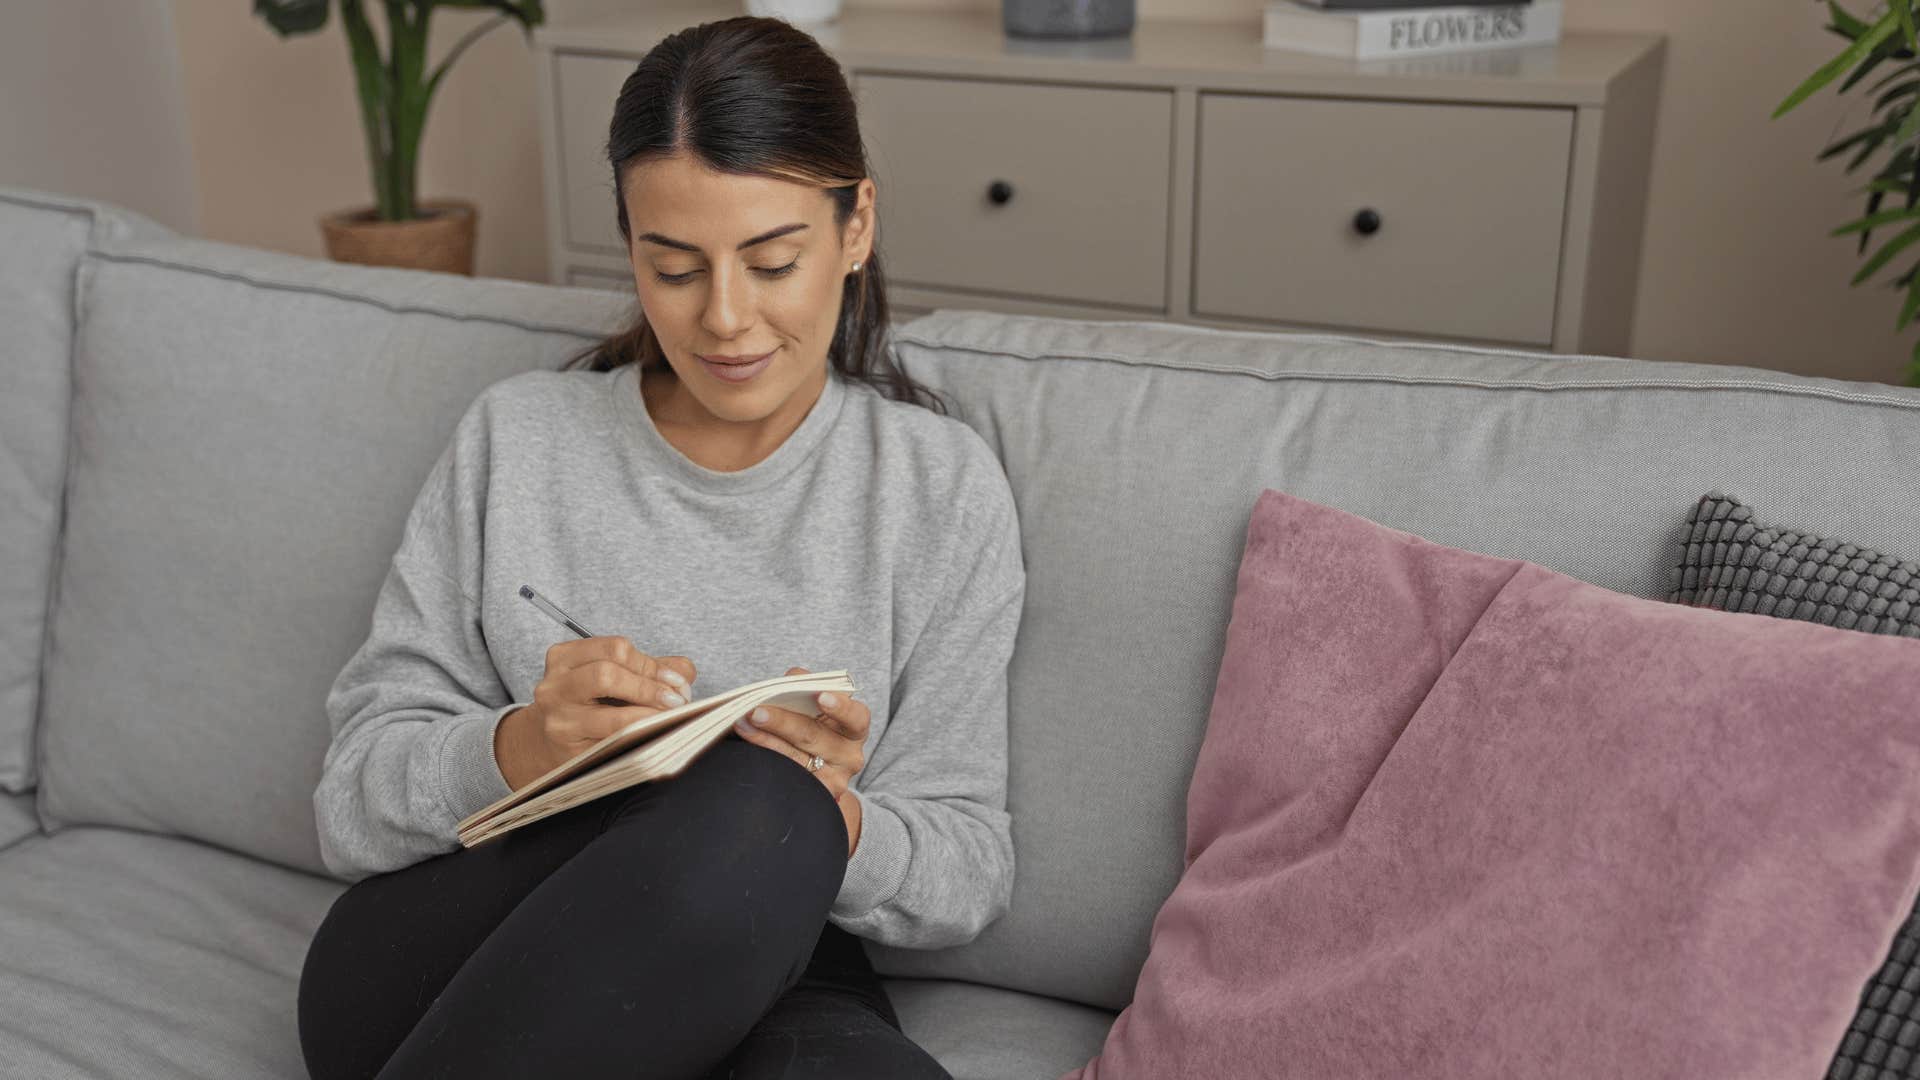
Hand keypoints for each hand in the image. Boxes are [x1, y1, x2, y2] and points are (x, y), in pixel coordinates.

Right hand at [493, 637, 697, 791]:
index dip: (651, 664)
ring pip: (610, 715)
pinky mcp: (567, 750)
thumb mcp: (613, 676)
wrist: (548, 741)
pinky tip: (654, 735)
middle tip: (677, 700)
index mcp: (565, 657)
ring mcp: (559, 719)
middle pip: (606, 674)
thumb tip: (685, 672)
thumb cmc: (589, 704)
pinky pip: (611, 744)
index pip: (614, 650)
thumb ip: (650, 668)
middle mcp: (555, 685)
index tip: (676, 681)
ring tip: (670, 717)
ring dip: (648, 715)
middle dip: (649, 687)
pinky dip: (639, 738)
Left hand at [733, 667, 869, 857]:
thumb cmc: (814, 726)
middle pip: (814, 736)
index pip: (855, 716)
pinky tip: (748, 751)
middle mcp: (849, 756)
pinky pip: (786, 778)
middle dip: (782, 721)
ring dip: (765, 740)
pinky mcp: (814, 797)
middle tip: (755, 710)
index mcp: (855, 728)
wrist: (816, 773)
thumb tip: (790, 678)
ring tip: (742, 725)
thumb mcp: (817, 707)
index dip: (840, 706)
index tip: (819, 696)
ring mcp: (833, 780)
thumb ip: (806, 688)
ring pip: (795, 759)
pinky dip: (766, 762)